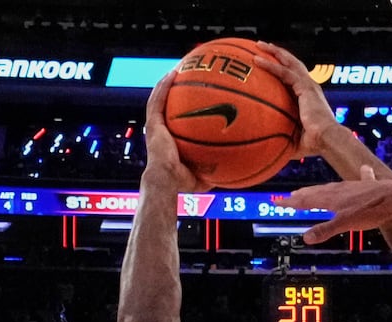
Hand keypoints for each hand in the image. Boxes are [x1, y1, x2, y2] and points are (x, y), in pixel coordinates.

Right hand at [142, 74, 211, 191]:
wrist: (167, 183)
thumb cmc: (183, 183)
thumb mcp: (207, 175)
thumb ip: (219, 170)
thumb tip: (239, 170)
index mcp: (172, 138)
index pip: (178, 118)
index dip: (185, 106)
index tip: (197, 95)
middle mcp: (162, 129)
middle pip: (168, 104)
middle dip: (177, 89)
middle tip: (189, 75)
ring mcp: (156, 126)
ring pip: (160, 98)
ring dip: (168, 82)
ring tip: (179, 67)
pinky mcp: (153, 124)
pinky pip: (157, 100)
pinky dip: (164, 86)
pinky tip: (173, 73)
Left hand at [250, 42, 336, 156]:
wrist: (327, 140)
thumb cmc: (315, 144)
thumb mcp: (296, 140)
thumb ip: (284, 139)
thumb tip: (269, 150)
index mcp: (310, 97)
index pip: (296, 78)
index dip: (284, 69)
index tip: (271, 64)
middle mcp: (310, 88)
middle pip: (293, 65)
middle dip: (279, 54)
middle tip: (264, 47)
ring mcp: (309, 85)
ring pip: (289, 63)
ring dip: (274, 53)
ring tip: (259, 46)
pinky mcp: (305, 87)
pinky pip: (284, 72)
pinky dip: (270, 65)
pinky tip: (257, 61)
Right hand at [285, 166, 391, 243]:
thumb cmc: (370, 211)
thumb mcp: (346, 224)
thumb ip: (326, 230)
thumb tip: (306, 238)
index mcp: (331, 198)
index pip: (306, 200)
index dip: (290, 203)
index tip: (276, 202)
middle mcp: (339, 189)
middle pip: (316, 192)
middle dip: (302, 196)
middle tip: (289, 197)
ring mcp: (354, 187)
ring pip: (333, 187)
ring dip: (321, 189)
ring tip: (315, 190)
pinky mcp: (370, 186)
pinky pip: (363, 179)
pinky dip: (362, 176)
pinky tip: (365, 169)